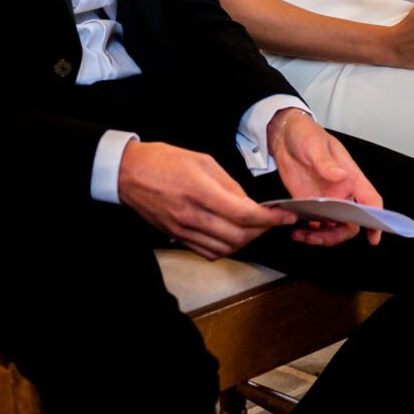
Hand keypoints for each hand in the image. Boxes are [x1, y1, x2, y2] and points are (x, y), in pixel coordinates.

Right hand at [117, 140, 294, 260]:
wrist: (128, 174)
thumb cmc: (163, 160)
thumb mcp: (202, 160)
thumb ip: (229, 184)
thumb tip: (249, 203)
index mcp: (200, 191)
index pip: (243, 214)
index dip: (270, 219)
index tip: (285, 217)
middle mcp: (192, 216)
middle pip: (239, 236)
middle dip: (262, 231)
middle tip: (272, 220)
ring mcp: (183, 230)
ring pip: (226, 248)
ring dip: (246, 241)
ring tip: (254, 227)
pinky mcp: (177, 237)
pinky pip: (209, 252)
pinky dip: (227, 247)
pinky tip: (232, 234)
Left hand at [268, 110, 384, 246]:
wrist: (284, 135)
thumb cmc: (306, 134)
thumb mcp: (315, 145)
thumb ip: (326, 162)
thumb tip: (341, 175)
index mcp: (350, 176)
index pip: (370, 200)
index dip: (376, 219)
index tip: (374, 236)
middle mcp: (341, 191)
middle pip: (351, 222)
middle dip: (339, 235)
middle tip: (320, 237)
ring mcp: (325, 199)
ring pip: (333, 227)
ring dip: (322, 237)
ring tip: (303, 236)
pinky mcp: (309, 203)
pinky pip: (315, 225)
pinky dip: (308, 233)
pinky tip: (297, 231)